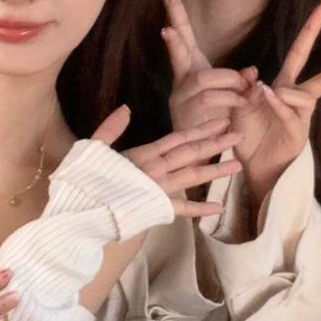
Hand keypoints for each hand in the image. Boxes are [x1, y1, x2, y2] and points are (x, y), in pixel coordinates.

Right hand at [91, 108, 240, 218]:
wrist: (82, 212)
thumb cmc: (84, 180)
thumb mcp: (92, 147)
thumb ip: (110, 127)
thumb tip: (126, 108)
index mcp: (143, 154)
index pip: (179, 137)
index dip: (201, 129)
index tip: (220, 121)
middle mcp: (156, 170)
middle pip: (192, 153)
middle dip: (216, 143)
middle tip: (239, 135)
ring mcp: (158, 190)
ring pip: (193, 176)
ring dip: (216, 170)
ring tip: (237, 165)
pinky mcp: (155, 210)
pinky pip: (182, 210)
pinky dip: (199, 209)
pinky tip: (219, 207)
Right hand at [160, 0, 254, 133]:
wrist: (200, 157)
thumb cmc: (216, 123)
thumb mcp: (232, 97)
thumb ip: (239, 81)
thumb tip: (250, 72)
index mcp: (191, 70)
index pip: (181, 32)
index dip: (174, 8)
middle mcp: (182, 78)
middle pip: (180, 43)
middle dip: (176, 16)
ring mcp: (181, 93)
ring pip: (208, 77)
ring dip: (231, 86)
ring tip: (244, 100)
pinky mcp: (186, 109)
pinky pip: (214, 98)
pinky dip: (233, 103)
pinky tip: (238, 113)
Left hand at [234, 0, 320, 206]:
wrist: (253, 166)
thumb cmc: (250, 135)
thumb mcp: (241, 104)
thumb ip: (246, 86)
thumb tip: (253, 71)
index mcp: (285, 85)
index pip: (300, 51)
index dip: (311, 28)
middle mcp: (297, 98)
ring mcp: (301, 116)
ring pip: (303, 94)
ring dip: (284, 92)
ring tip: (264, 95)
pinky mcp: (297, 132)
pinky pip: (288, 112)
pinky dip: (278, 103)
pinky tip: (268, 96)